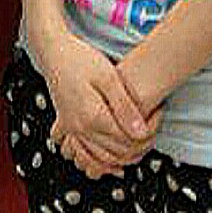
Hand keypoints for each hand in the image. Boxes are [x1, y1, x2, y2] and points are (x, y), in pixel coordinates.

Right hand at [32, 28, 161, 178]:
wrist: (54, 53)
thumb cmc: (80, 59)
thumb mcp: (108, 76)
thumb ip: (125, 106)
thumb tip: (142, 132)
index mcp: (93, 116)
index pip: (127, 140)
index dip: (147, 134)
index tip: (158, 116)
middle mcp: (81, 128)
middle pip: (116, 152)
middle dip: (139, 146)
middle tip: (153, 129)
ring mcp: (73, 130)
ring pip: (102, 157)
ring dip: (123, 156)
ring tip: (140, 141)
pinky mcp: (69, 128)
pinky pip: (87, 154)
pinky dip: (103, 159)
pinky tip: (116, 154)